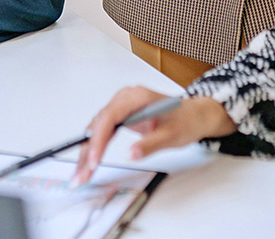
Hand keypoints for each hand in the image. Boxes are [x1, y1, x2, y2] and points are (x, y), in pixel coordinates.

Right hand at [73, 87, 235, 185]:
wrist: (193, 115)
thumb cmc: (184, 121)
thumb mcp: (170, 136)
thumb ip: (150, 144)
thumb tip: (132, 154)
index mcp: (136, 97)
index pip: (109, 117)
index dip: (98, 140)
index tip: (94, 161)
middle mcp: (125, 99)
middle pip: (98, 124)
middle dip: (88, 151)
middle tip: (81, 176)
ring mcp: (121, 106)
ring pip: (97, 129)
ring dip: (88, 152)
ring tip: (81, 175)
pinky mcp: (121, 116)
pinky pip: (103, 131)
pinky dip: (95, 148)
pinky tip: (89, 163)